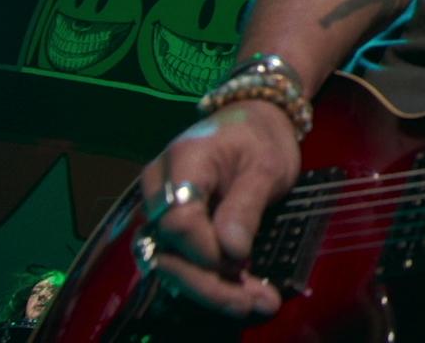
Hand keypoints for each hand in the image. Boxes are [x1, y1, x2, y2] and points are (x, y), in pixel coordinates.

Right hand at [137, 99, 300, 317]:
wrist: (253, 119)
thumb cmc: (260, 137)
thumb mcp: (266, 165)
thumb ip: (245, 205)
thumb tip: (231, 250)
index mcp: (182, 163)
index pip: (176, 219)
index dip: (204, 249)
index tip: (240, 260)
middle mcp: (158, 189)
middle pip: (165, 249)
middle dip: (207, 283)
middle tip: (253, 303)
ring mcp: (160, 209)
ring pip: (168, 262)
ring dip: (209, 289)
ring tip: (255, 304)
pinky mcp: (170, 227)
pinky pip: (180, 260)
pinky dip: (210, 281)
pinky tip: (243, 296)